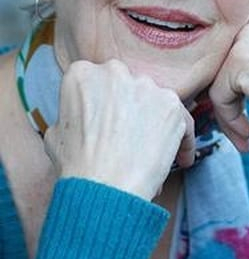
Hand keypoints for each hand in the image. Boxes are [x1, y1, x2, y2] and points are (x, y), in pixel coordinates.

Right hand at [44, 59, 194, 200]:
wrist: (104, 187)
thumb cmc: (77, 166)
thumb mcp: (55, 135)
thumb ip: (70, 116)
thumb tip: (81, 120)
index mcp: (82, 74)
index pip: (97, 82)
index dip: (104, 104)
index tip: (109, 121)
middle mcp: (114, 72)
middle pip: (128, 88)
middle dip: (131, 109)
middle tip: (131, 136)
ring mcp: (146, 86)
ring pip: (155, 101)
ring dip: (156, 122)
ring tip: (154, 153)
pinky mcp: (171, 103)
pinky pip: (182, 119)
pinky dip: (182, 138)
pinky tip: (180, 158)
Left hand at [209, 0, 248, 150]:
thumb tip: (221, 75)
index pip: (237, 46)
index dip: (238, 80)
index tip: (247, 104)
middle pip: (225, 63)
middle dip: (231, 99)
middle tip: (244, 128)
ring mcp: (247, 36)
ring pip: (219, 81)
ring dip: (229, 114)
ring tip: (246, 135)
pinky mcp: (240, 60)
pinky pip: (220, 95)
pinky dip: (230, 119)